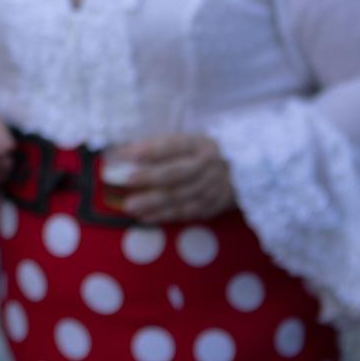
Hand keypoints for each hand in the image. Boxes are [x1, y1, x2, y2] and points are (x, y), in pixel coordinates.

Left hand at [104, 133, 234, 222]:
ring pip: (181, 197)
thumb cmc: (198, 155)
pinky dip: (164, 216)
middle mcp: (208, 166)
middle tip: (126, 181)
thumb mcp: (184, 143)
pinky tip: (144, 217)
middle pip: (177, 173)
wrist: (237, 174)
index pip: (173, 146)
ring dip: (153, 203)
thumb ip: (157, 147)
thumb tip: (121, 154)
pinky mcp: (212, 206)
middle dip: (150, 177)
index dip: (149, 150)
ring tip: (130, 206)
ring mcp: (212, 188)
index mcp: (199, 144)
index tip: (126, 154)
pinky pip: (186, 213)